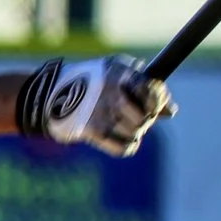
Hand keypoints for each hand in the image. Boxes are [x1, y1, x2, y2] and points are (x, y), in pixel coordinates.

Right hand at [18, 56, 176, 155]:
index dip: (156, 101)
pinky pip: (124, 148)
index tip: (150, 104)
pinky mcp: (92, 131)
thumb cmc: (89, 80)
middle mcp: (113, 93)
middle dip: (143, 119)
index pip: (153, 93)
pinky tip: (120, 139)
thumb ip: (144, 88)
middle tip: (133, 117)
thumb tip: (170, 112)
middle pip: (146, 117)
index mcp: (121, 73)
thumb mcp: (116, 72)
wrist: (49, 93)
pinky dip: (126, 146)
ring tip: (120, 125)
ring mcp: (102, 113)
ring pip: (136, 132)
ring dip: (132, 131)